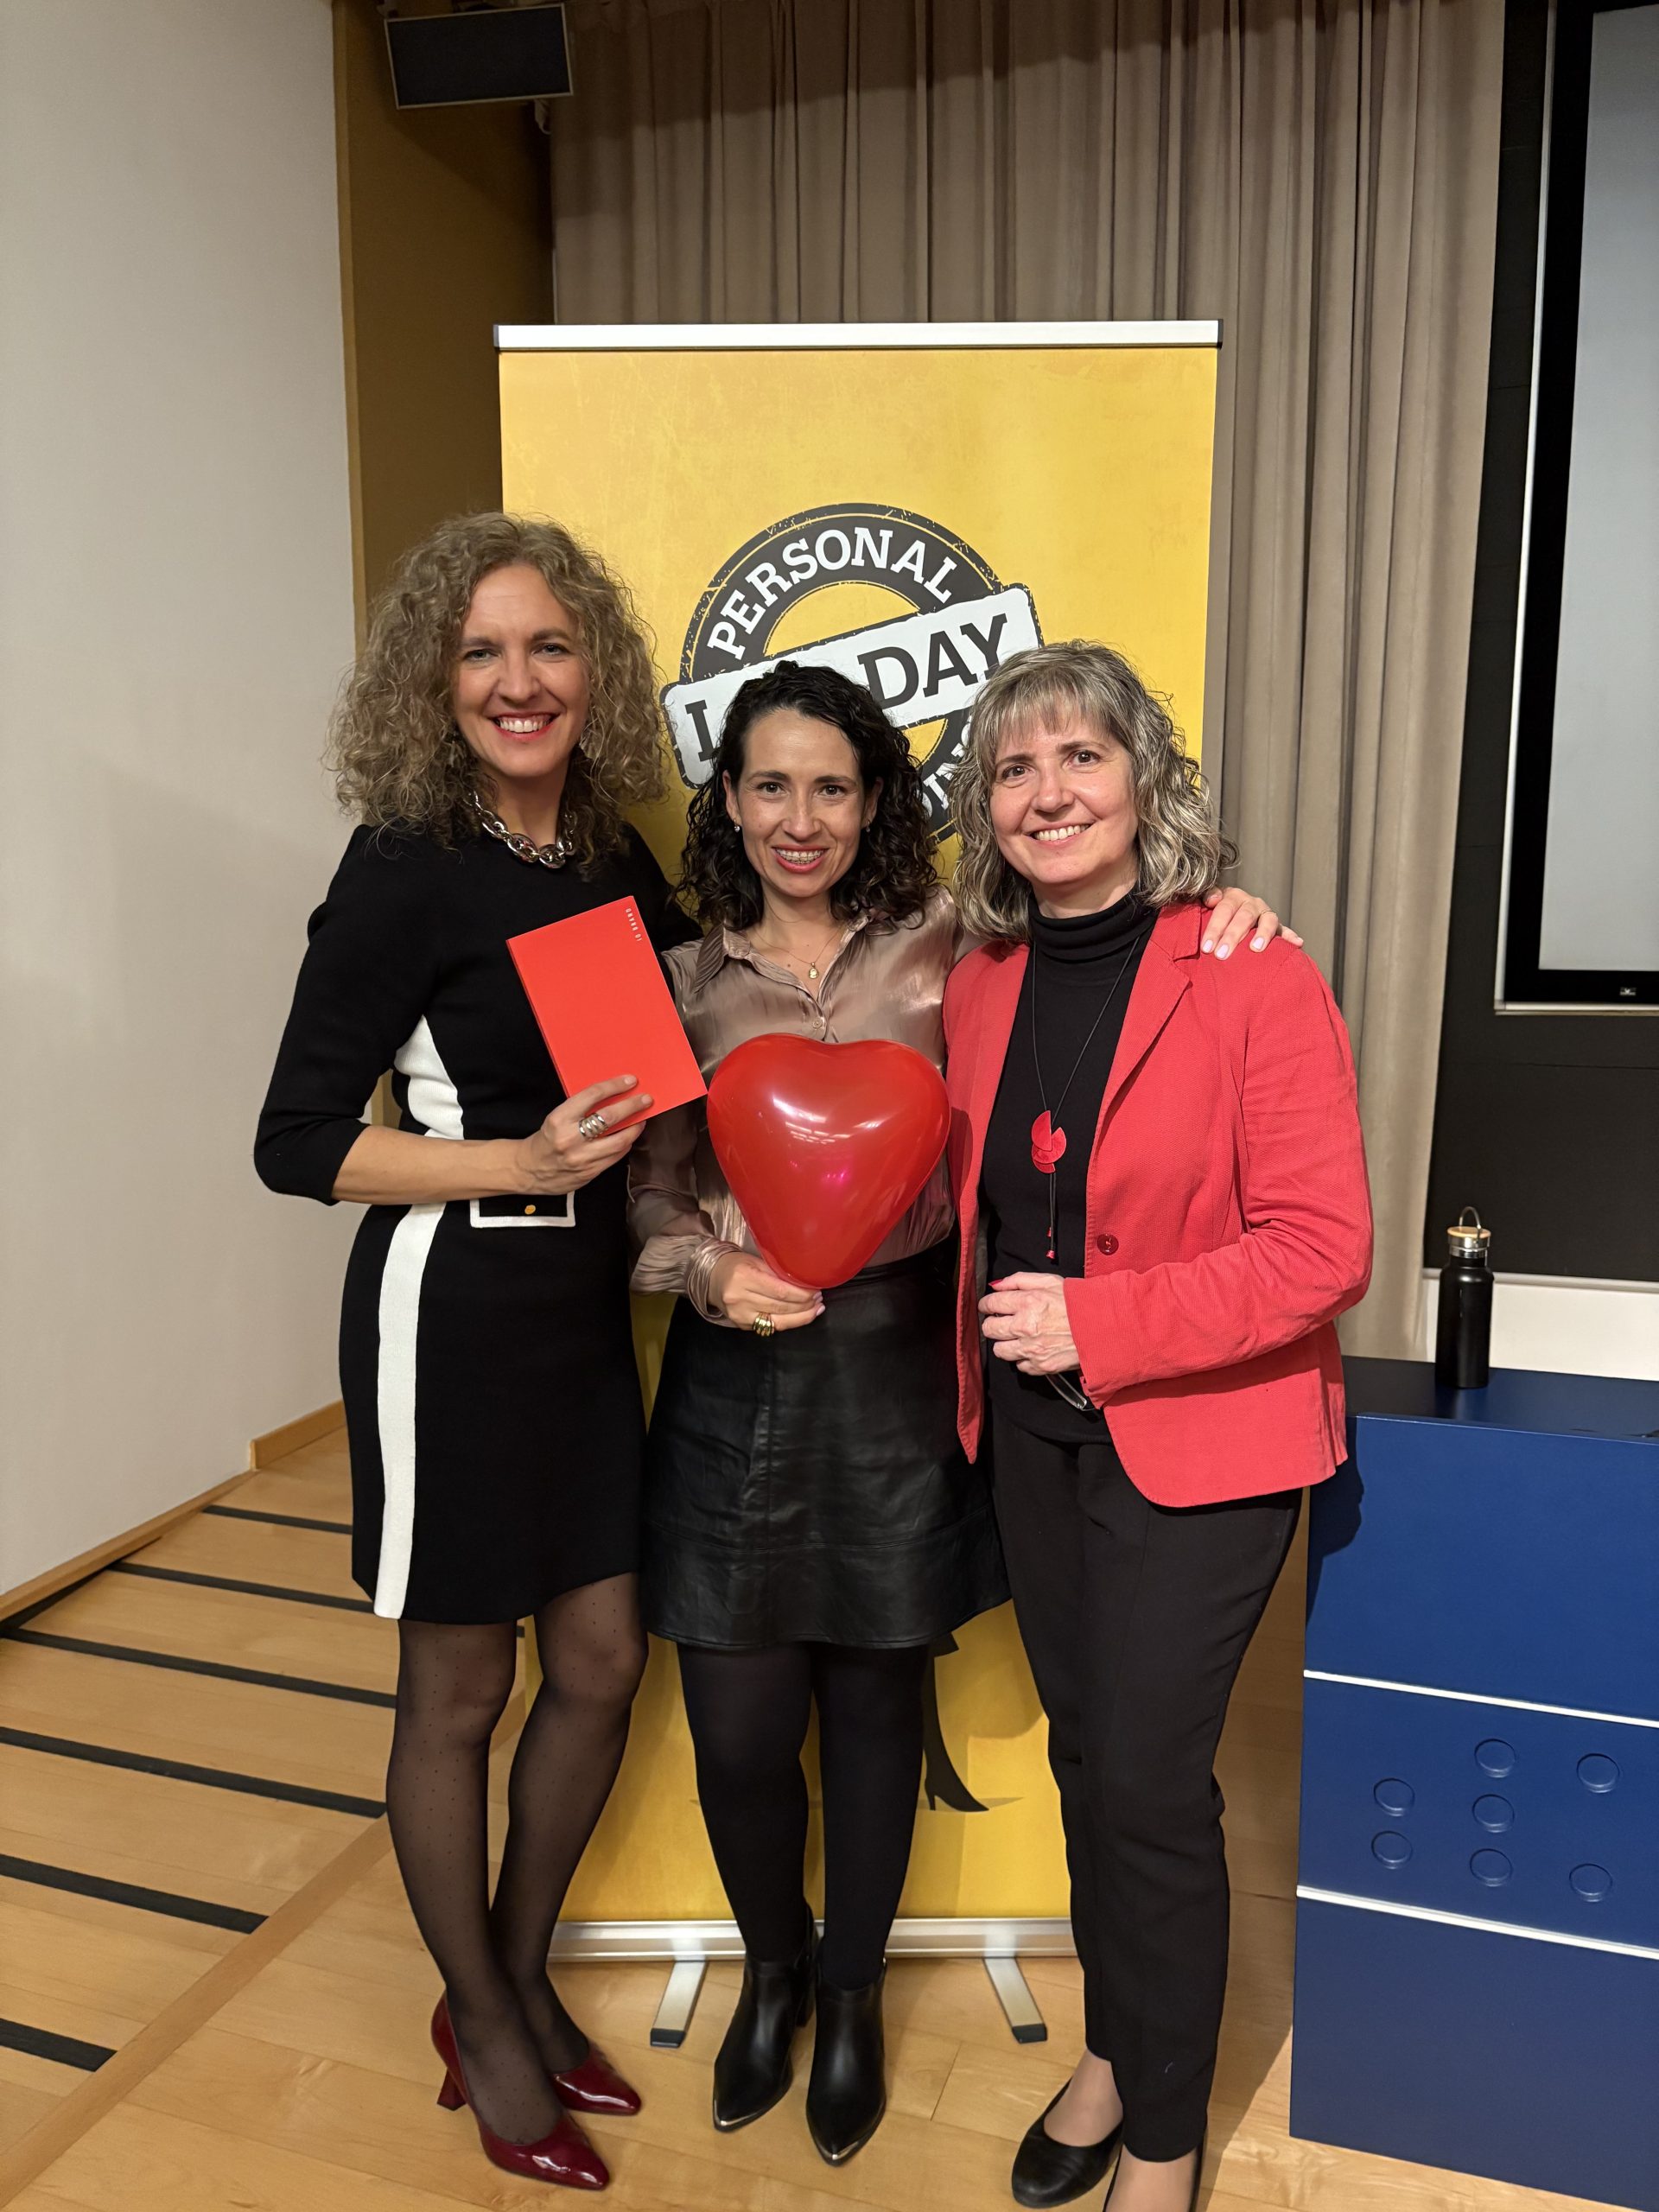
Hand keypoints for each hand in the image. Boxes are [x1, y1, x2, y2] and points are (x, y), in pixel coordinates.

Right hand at [514, 1075, 654, 1195]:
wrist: (529, 1170)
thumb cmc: (546, 1140)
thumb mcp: (556, 1118)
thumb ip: (580, 1110)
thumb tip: (612, 1096)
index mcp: (559, 1119)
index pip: (592, 1095)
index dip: (614, 1086)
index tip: (630, 1081)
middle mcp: (570, 1138)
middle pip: (610, 1118)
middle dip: (632, 1106)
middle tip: (645, 1099)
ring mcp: (581, 1158)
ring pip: (619, 1141)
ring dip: (635, 1128)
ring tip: (642, 1119)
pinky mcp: (589, 1173)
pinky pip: (615, 1157)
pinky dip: (625, 1144)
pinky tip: (629, 1137)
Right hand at [710, 1252, 823, 1332]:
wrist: (710, 1278)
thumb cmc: (736, 1265)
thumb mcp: (755, 1260)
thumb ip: (777, 1271)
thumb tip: (804, 1281)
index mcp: (744, 1277)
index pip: (780, 1290)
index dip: (801, 1294)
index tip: (816, 1291)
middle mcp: (740, 1298)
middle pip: (781, 1307)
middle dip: (804, 1306)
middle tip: (819, 1300)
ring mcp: (740, 1315)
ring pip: (778, 1322)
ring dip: (801, 1317)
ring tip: (815, 1309)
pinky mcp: (742, 1325)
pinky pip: (771, 1327)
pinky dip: (788, 1323)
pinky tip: (800, 1317)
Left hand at [979, 1272, 1080, 1373]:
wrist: (1103, 1327)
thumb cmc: (1078, 1302)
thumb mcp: (1050, 1281)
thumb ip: (1020, 1280)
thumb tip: (996, 1285)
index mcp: (1027, 1302)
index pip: (991, 1304)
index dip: (987, 1304)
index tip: (989, 1306)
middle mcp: (1025, 1327)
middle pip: (989, 1329)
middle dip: (992, 1324)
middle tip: (1001, 1321)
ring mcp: (1031, 1349)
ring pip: (999, 1350)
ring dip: (1004, 1343)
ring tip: (1016, 1337)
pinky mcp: (1040, 1365)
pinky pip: (1019, 1365)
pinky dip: (1023, 1358)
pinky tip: (1033, 1349)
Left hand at [1200, 886, 1302, 957]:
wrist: (1233, 913)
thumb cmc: (1216, 913)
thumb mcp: (1208, 901)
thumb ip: (1208, 896)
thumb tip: (1213, 900)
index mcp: (1234, 896)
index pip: (1224, 910)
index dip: (1215, 928)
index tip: (1206, 948)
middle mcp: (1252, 903)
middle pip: (1244, 917)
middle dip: (1232, 936)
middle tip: (1221, 955)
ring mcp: (1266, 914)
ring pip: (1268, 921)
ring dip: (1263, 934)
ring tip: (1256, 949)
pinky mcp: (1277, 927)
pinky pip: (1285, 931)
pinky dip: (1291, 936)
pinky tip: (1297, 943)